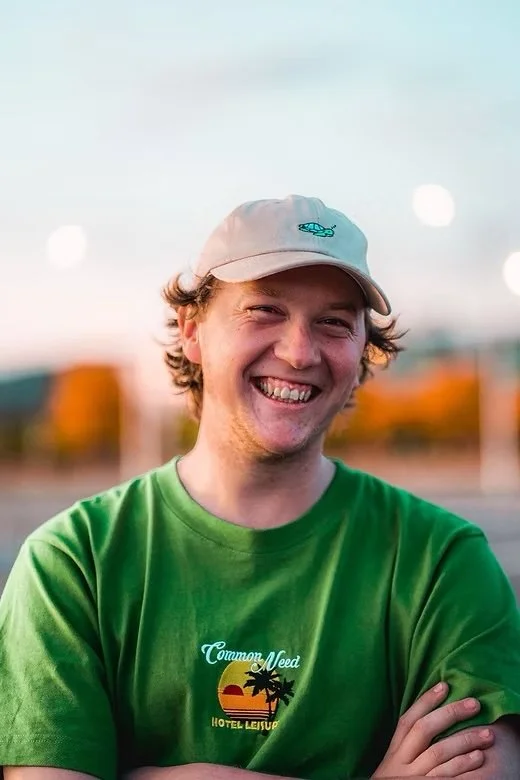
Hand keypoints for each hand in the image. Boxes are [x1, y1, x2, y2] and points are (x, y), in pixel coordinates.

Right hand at [373, 682, 494, 776]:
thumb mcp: (393, 766)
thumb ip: (407, 748)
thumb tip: (431, 721)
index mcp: (392, 753)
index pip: (407, 721)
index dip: (425, 701)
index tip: (444, 686)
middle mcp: (400, 763)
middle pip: (424, 730)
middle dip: (451, 713)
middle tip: (474, 704)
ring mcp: (413, 777)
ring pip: (438, 752)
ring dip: (465, 740)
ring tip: (487, 734)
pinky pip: (445, 776)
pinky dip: (463, 766)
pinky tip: (478, 757)